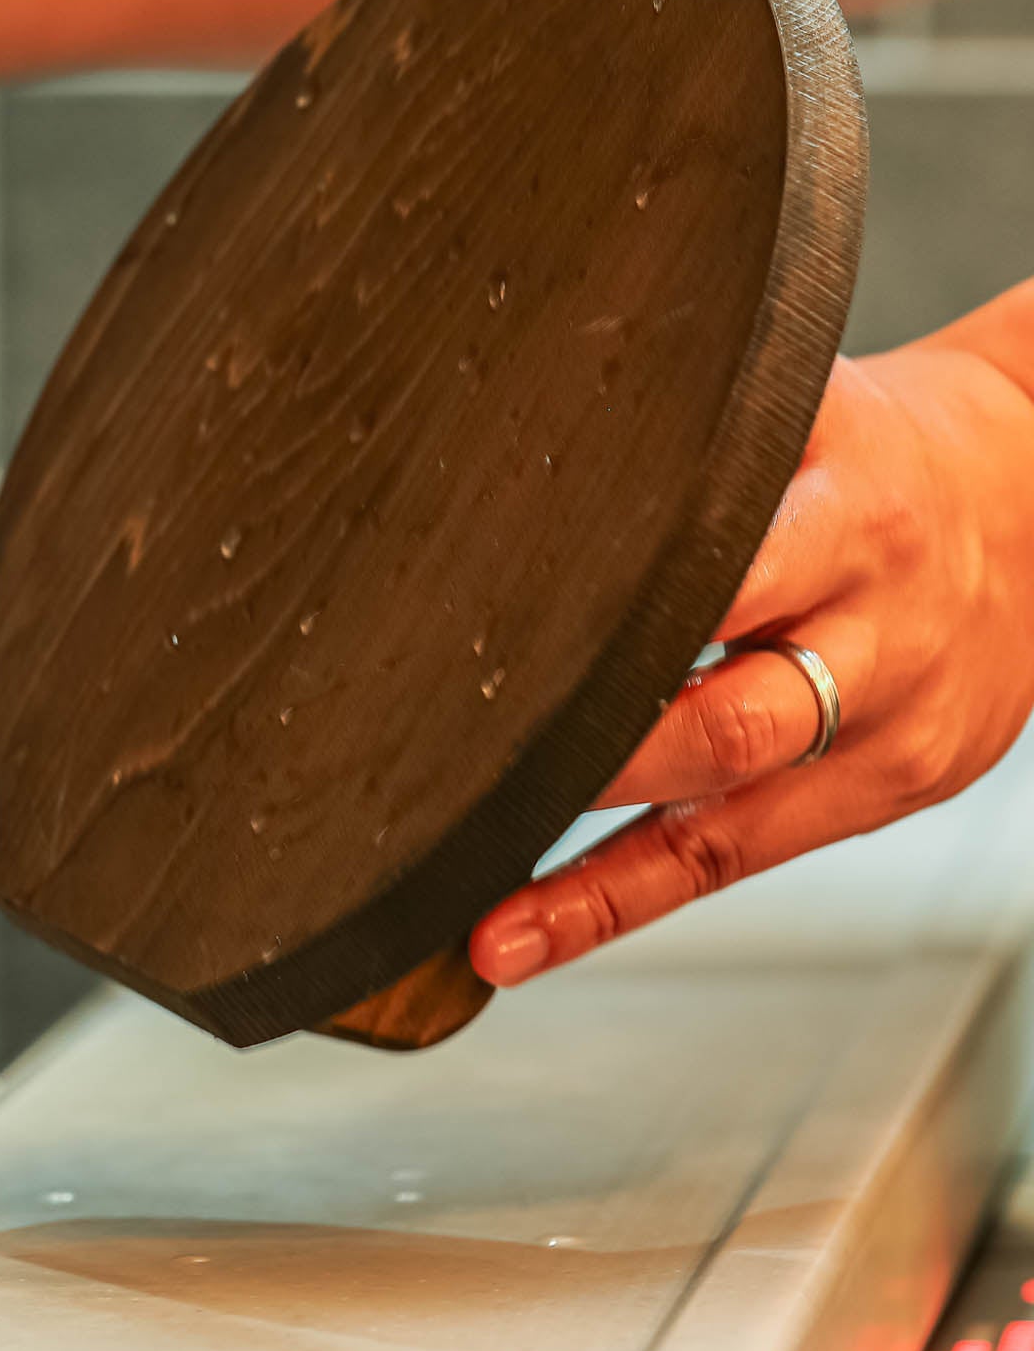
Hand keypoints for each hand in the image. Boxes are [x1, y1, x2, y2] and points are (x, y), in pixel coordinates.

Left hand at [470, 333, 1033, 986]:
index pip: (712, 566)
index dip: (606, 609)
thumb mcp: (801, 415)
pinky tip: (524, 934)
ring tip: (485, 909)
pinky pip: (732, 858)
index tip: (488, 637)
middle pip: (726, 713)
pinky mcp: (884, 790)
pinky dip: (616, 902)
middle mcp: (868, 627)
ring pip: (722, 804)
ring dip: (590, 868)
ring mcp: (883, 722)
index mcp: (843, 511)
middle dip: (593, 752)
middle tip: (466, 773)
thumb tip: (521, 453)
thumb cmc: (880, 458)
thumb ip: (685, 443)